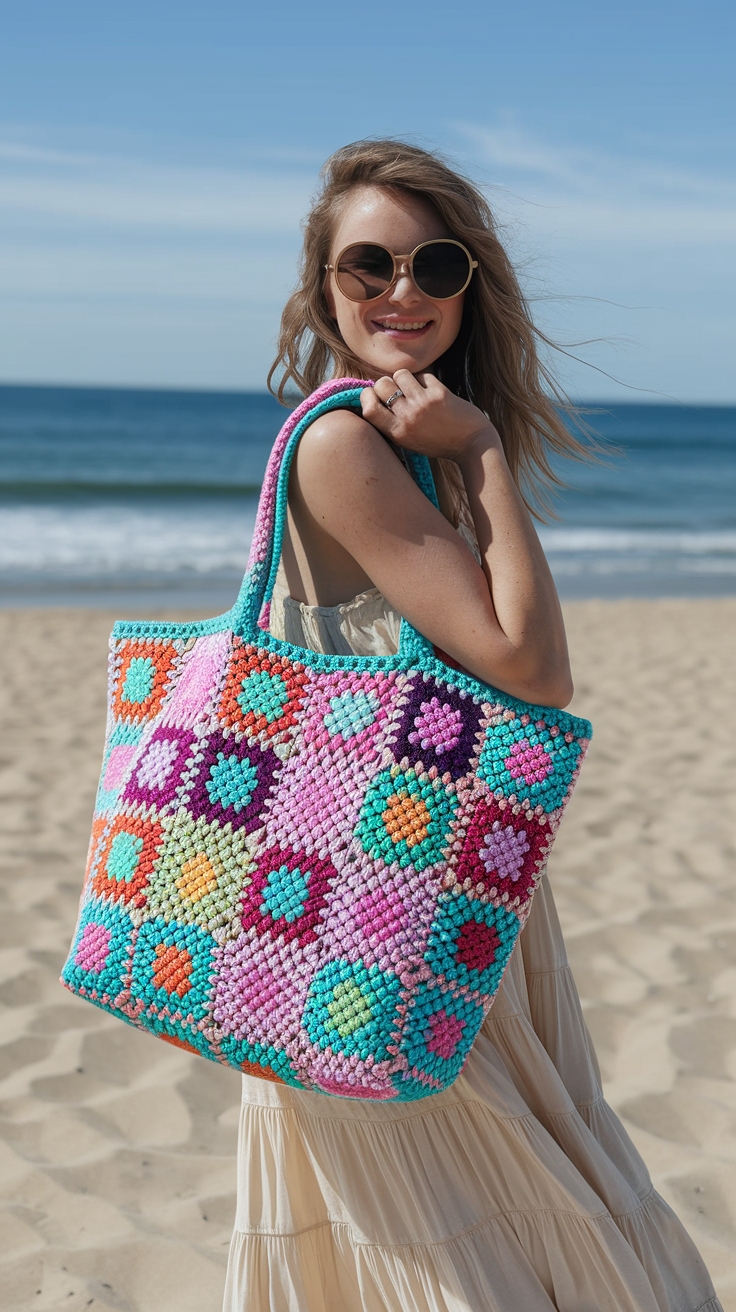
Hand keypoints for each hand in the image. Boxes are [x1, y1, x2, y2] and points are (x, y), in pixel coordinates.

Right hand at [360, 370, 499, 461]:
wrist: (472, 444)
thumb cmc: (439, 443)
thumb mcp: (410, 441)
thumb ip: (393, 423)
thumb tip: (376, 395)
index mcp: (398, 433)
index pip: (369, 409)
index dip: (367, 396)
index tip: (374, 395)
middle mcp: (408, 417)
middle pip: (381, 385)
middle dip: (387, 383)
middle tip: (397, 390)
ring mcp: (423, 404)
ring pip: (401, 374)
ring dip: (406, 378)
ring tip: (414, 388)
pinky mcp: (439, 393)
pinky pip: (422, 375)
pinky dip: (425, 380)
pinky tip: (432, 391)